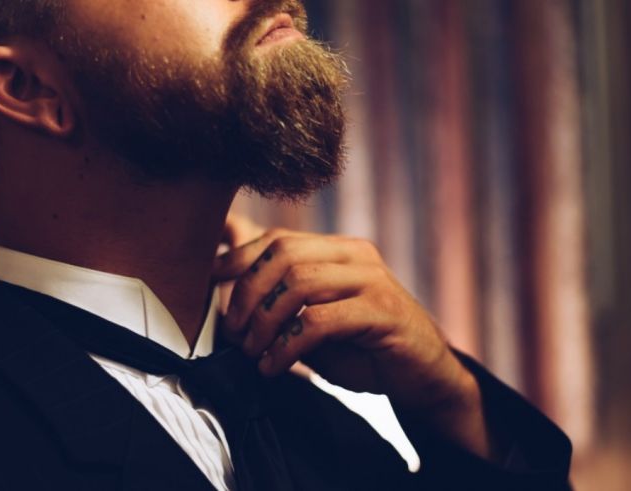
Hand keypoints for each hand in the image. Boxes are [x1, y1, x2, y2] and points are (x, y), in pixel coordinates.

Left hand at [213, 221, 492, 458]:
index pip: (278, 239)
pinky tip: (274, 367)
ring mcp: (372, 281)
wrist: (421, 378)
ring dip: (265, 322)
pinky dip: (287, 346)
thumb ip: (277, 294)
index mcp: (338, 249)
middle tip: (233, 331)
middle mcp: (355, 256)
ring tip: (253, 352)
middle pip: (284, 254)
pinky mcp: (382, 313)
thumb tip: (225, 262)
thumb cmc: (361, 346)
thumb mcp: (312, 317)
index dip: (238, 259)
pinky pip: (320, 321)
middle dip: (248, 292)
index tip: (209, 284)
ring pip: (299, 284)